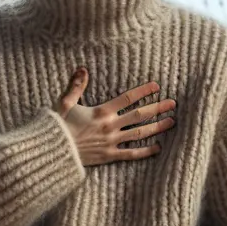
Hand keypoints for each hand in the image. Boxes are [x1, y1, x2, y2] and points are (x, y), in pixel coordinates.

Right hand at [53, 66, 176, 166]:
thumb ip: (76, 86)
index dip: (144, 91)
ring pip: (140, 133)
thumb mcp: (64, 103)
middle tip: (172, 103)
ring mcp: (111, 142)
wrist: (53, 153)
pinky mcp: (109, 156)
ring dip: (157, 127)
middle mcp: (110, 126)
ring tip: (171, 121)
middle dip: (158, 107)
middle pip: (140, 114)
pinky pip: (132, 154)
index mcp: (101, 111)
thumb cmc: (57, 127)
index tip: (156, 86)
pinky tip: (158, 148)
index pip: (128, 98)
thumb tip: (83, 69)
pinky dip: (146, 151)